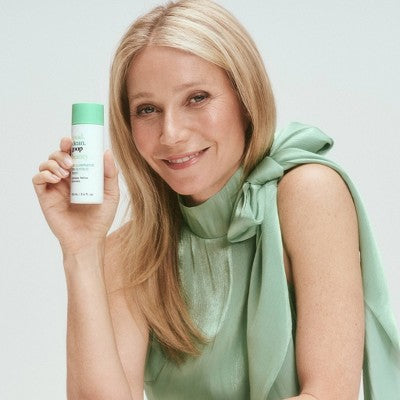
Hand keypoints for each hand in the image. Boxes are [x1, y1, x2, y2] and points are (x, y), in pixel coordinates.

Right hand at [32, 137, 119, 253]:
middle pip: (58, 155)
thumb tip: (106, 151)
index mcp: (82, 175)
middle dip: (62, 152)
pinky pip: (38, 179)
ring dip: (54, 162)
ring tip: (66, 172)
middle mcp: (67, 178)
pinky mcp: (45, 196)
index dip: (71, 144)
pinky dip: (44, 173)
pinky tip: (56, 178)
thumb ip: (110, 173)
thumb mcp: (111, 194)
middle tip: (71, 160)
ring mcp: (55, 187)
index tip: (74, 140)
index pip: (74, 154)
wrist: (89, 239)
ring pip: (47, 164)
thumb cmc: (101, 218)